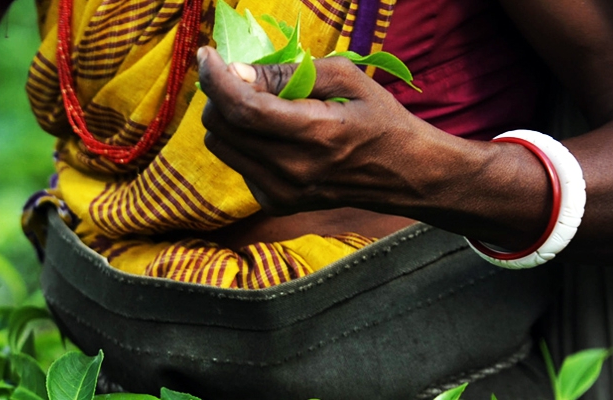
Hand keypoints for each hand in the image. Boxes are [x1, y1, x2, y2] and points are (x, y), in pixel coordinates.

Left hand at [195, 46, 455, 215]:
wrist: (405, 175)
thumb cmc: (379, 119)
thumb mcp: (346, 79)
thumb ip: (289, 73)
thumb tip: (237, 71)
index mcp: (316, 134)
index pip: (245, 109)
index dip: (217, 80)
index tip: (207, 55)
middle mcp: (293, 170)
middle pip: (222, 127)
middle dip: (218, 94)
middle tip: (235, 76)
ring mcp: (281, 192)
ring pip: (220, 145)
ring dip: (226, 117)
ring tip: (256, 103)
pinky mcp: (274, 203)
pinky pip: (236, 163)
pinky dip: (242, 141)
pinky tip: (273, 135)